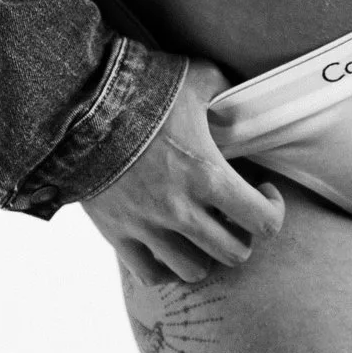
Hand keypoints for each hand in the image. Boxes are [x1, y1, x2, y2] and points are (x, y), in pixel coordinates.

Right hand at [82, 59, 286, 289]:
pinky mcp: (117, 235)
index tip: (263, 191)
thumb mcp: (196, 77)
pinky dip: (165, 267)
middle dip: (242, 234)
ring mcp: (148, 228)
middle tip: (234, 213)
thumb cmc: (141, 91)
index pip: (264, 221)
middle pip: (234, 254)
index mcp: (209, 176)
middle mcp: (182, 211)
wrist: (77, 108)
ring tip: (201, 231)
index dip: (273, 210)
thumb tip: (236, 108)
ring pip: (195, 271)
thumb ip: (225, 93)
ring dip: (205, 254)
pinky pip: (151, 275)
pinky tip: (168, 245)